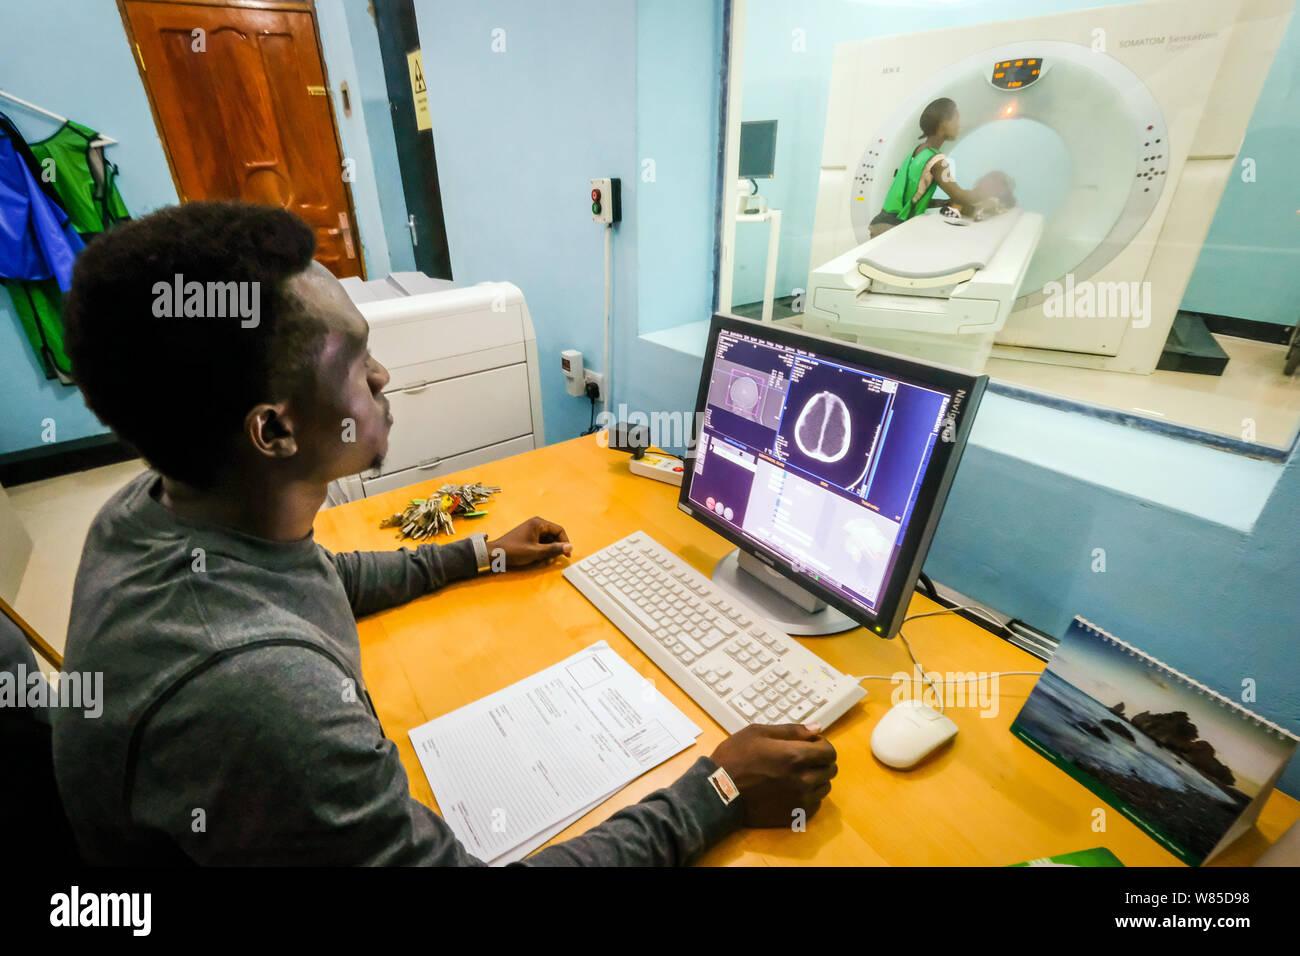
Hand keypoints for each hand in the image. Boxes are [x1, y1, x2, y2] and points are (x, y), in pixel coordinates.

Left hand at [485, 516, 571, 570]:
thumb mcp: (536, 552)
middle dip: (557, 546)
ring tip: (547, 559)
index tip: (567, 554)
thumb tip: (570, 548)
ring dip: (550, 548)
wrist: (495, 553)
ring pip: (548, 538)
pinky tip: (540, 556)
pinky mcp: (528, 536)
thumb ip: (553, 550)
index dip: (565, 542)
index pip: (559, 530)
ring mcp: (531, 529)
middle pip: (554, 534)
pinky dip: (543, 548)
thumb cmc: (514, 551)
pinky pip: (541, 541)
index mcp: (538, 523)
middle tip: (557, 558)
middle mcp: (536, 523)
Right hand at [709, 723, 837, 827]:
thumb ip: (791, 731)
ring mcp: (800, 800)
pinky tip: (791, 791)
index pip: (830, 752)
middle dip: (820, 762)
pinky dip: (808, 797)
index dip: (821, 746)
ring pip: (824, 788)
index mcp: (796, 756)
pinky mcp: (793, 816)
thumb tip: (817, 729)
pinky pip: (814, 805)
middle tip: (801, 760)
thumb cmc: (735, 757)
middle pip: (830, 770)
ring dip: (815, 780)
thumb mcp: (758, 733)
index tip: (809, 745)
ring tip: (795, 776)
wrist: (718, 792)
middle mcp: (804, 779)